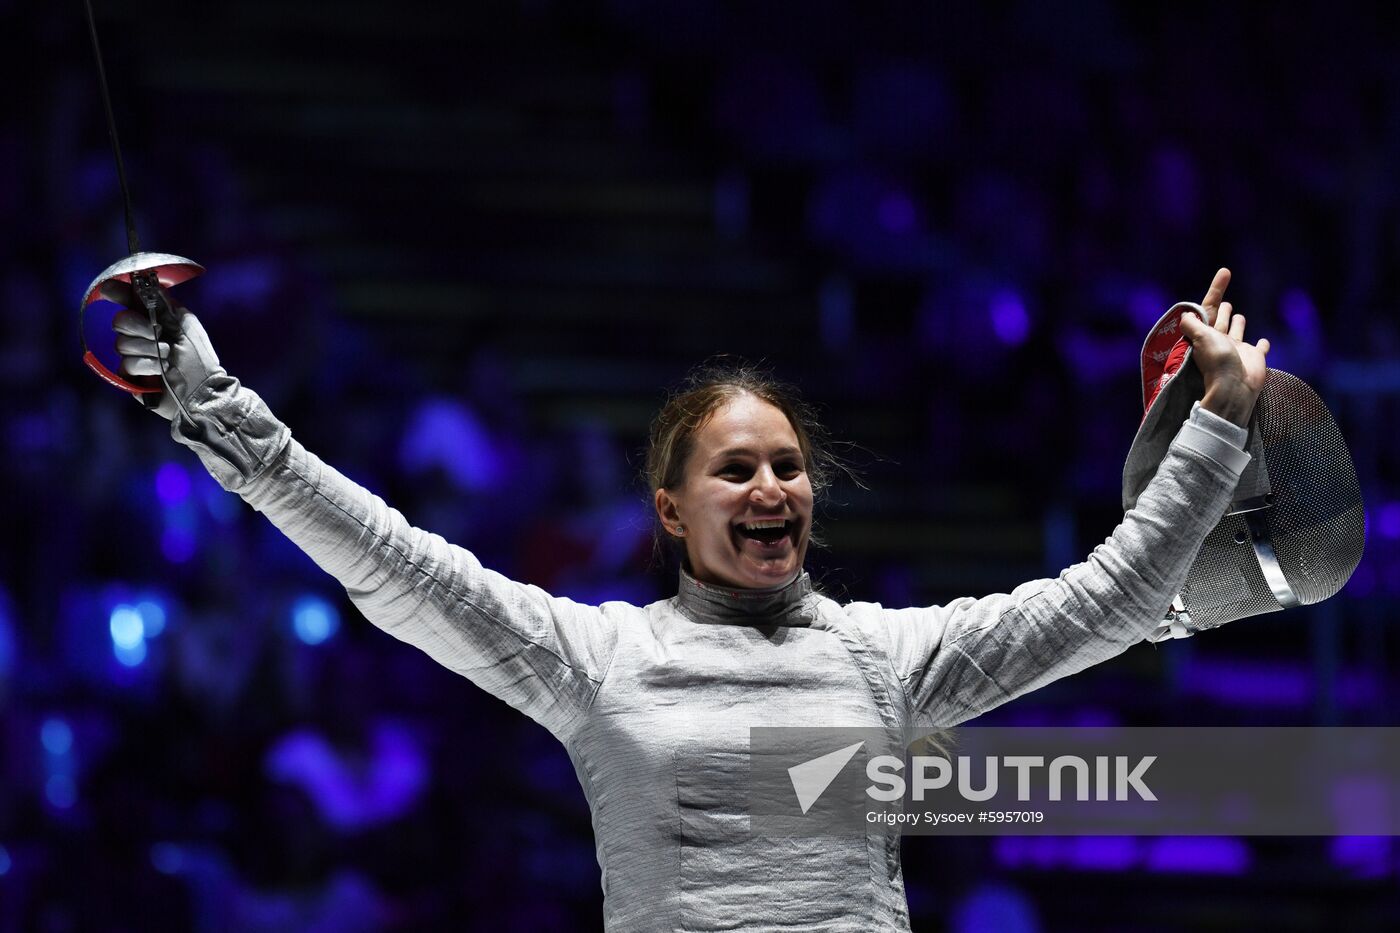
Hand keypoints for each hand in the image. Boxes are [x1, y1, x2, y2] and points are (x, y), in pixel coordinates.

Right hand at [105, 281, 223, 421]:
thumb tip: (146, 283)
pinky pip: (127, 363)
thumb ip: (164, 305)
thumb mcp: (185, 325)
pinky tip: (161, 369)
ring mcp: (134, 355)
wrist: (202, 390)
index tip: (108, 289)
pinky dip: (146, 365)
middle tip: (157, 332)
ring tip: (167, 356)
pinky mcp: (131, 375)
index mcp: (155, 319)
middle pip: (120, 321)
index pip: (129, 301)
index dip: (116, 292)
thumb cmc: (198, 357)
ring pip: (122, 343)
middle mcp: (142, 335)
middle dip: (138, 326)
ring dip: (147, 348)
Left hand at [1178, 268, 1270, 426]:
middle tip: (1225, 302)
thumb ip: (1192, 325)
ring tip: (1238, 315)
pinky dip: (1262, 345)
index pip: (1211, 307)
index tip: (1225, 271)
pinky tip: (1263, 341)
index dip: (1216, 289)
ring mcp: (1239, 349)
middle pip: (1222, 320)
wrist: (1234, 387)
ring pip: (1238, 332)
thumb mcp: (1200, 338)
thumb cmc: (1217, 360)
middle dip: (1223, 310)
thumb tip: (1184, 315)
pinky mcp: (1255, 357)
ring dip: (1238, 324)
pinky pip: (1260, 349)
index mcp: (1208, 334)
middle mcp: (1222, 340)